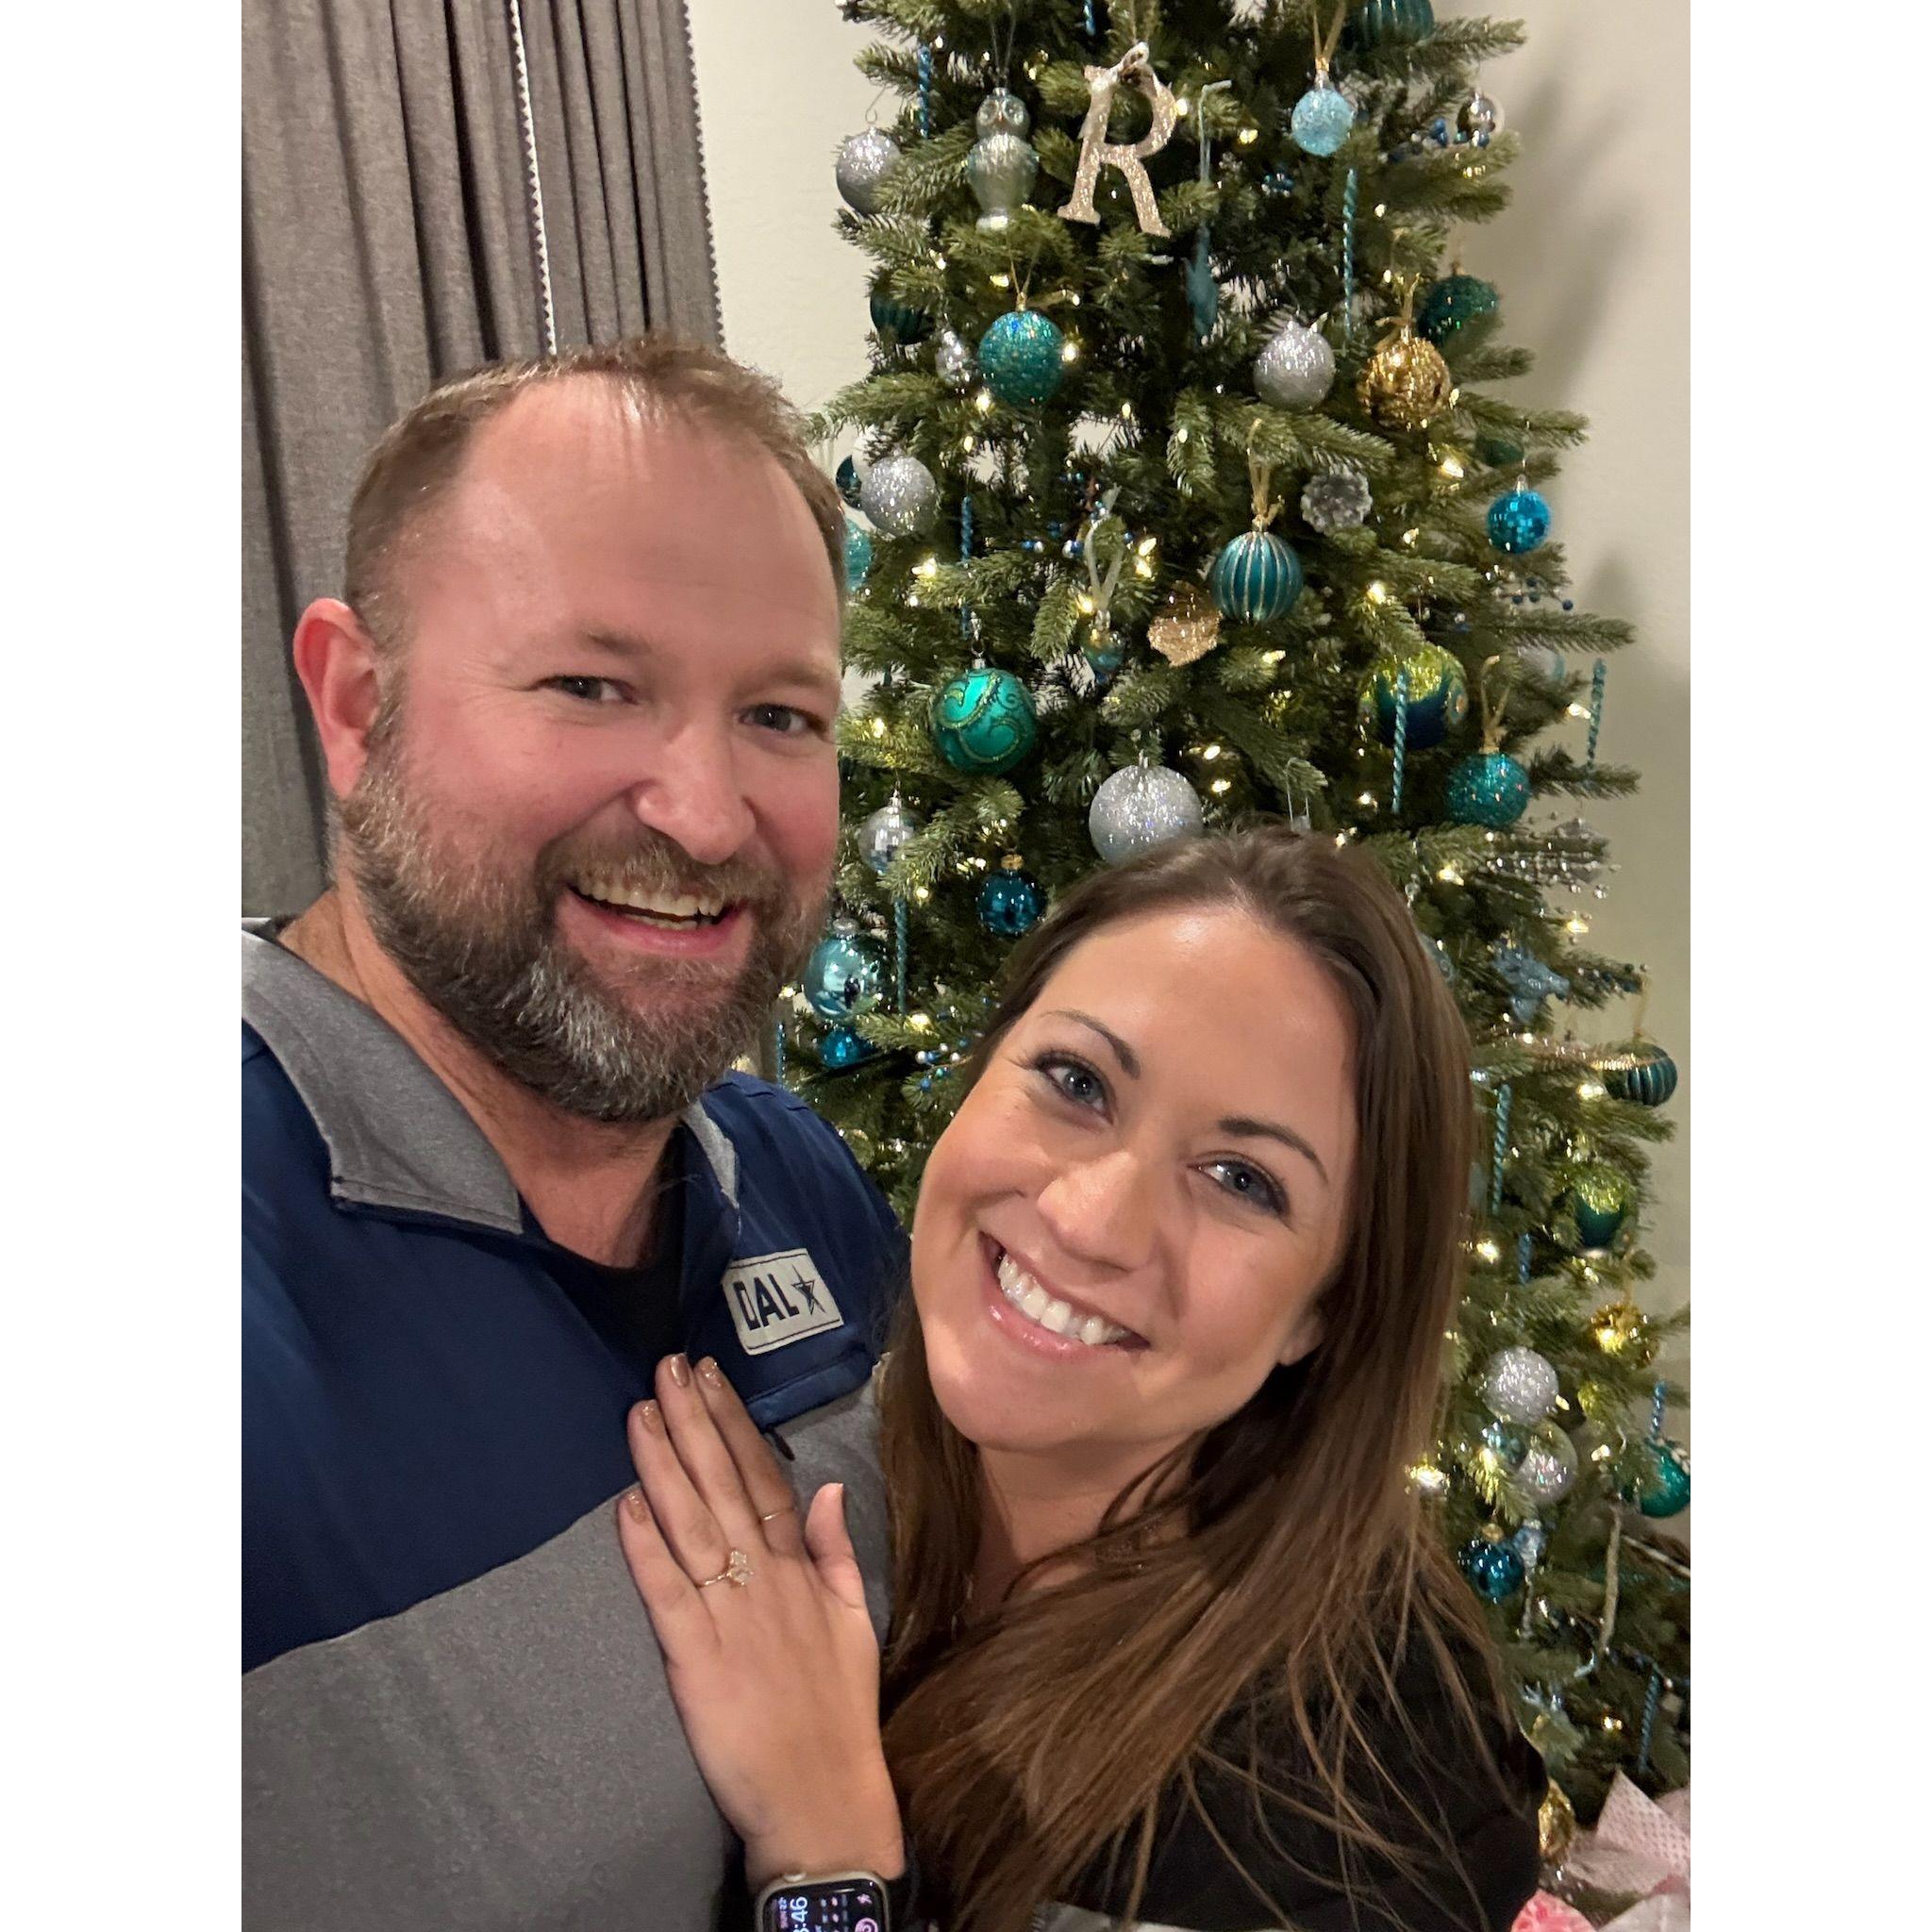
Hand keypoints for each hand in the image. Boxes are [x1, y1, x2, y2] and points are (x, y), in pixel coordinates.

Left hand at [616, 1354, 903, 1890]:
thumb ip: (836, 1552)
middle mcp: (765, 1579)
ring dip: (663, 1465)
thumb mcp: (854, 1621)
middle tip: (665, 1367)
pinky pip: (667, 1593)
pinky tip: (626, 1504)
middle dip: (692, 1422)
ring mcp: (729, 1615)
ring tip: (639, 1411)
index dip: (733, 1424)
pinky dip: (646, 1549)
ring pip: (692, 1525)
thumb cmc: (837, 1712)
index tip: (708, 1376)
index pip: (763, 1477)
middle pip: (722, 1485)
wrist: (823, 1796)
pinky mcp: (696, 1659)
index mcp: (800, 1568)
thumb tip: (828, 1488)